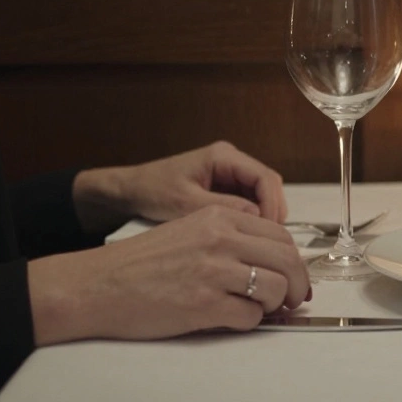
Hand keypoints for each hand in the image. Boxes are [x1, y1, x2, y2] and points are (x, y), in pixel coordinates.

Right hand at [29, 205, 310, 343]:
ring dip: (274, 305)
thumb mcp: (189, 229)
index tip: (294, 275)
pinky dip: (249, 322)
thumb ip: (230, 238)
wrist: (98, 284)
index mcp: (218, 218)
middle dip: (297, 284)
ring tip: (260, 309)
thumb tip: (271, 261)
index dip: (294, 259)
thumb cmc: (140, 263)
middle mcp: (220, 239)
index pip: (279, 235)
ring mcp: (213, 271)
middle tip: (293, 299)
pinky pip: (249, 317)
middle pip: (286, 260)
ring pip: (274, 288)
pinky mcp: (203, 304)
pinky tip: (233, 318)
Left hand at [73, 141, 287, 233]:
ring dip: (264, 218)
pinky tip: (246, 240)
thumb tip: (257, 218)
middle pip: (268, 186)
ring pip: (261, 196)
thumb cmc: (151, 191)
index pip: (265, 178)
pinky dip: (251, 221)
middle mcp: (230, 161)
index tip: (269, 231)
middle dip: (272, 213)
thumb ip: (222, 208)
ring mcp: (228, 174)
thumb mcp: (184, 203)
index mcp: (223, 156)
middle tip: (270, 243)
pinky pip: (248, 203)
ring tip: (260, 245)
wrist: (128, 191)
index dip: (272, 205)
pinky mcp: (224, 189)